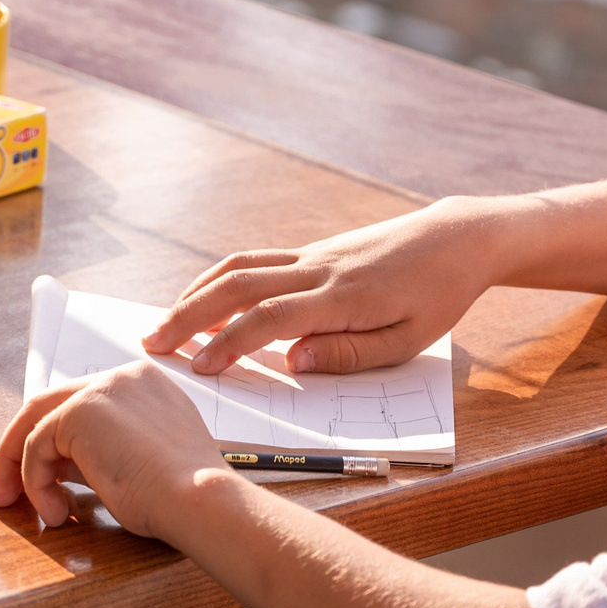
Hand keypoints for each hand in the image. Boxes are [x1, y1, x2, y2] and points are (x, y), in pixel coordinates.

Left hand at [0, 361, 227, 536]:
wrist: (201, 502)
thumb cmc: (183, 498)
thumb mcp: (136, 465)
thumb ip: (97, 454)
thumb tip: (54, 467)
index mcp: (145, 386)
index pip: (81, 405)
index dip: (54, 442)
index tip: (40, 479)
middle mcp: (123, 377)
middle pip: (50, 406)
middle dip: (19, 452)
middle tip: (6, 493)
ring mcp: (102, 389)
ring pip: (37, 426)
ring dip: (22, 472)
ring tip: (31, 510)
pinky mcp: (81, 410)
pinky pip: (36, 447)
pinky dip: (36, 483)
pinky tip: (57, 512)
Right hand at [142, 198, 514, 375]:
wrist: (454, 239)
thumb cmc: (437, 297)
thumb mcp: (407, 341)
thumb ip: (349, 354)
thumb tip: (291, 361)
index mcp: (342, 298)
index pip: (270, 318)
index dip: (229, 342)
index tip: (199, 368)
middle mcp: (317, 270)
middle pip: (238, 287)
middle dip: (188, 315)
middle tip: (151, 345)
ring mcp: (310, 256)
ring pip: (238, 267)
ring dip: (194, 294)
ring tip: (163, 323)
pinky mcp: (310, 251)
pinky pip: (254, 261)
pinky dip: (218, 279)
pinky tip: (201, 298)